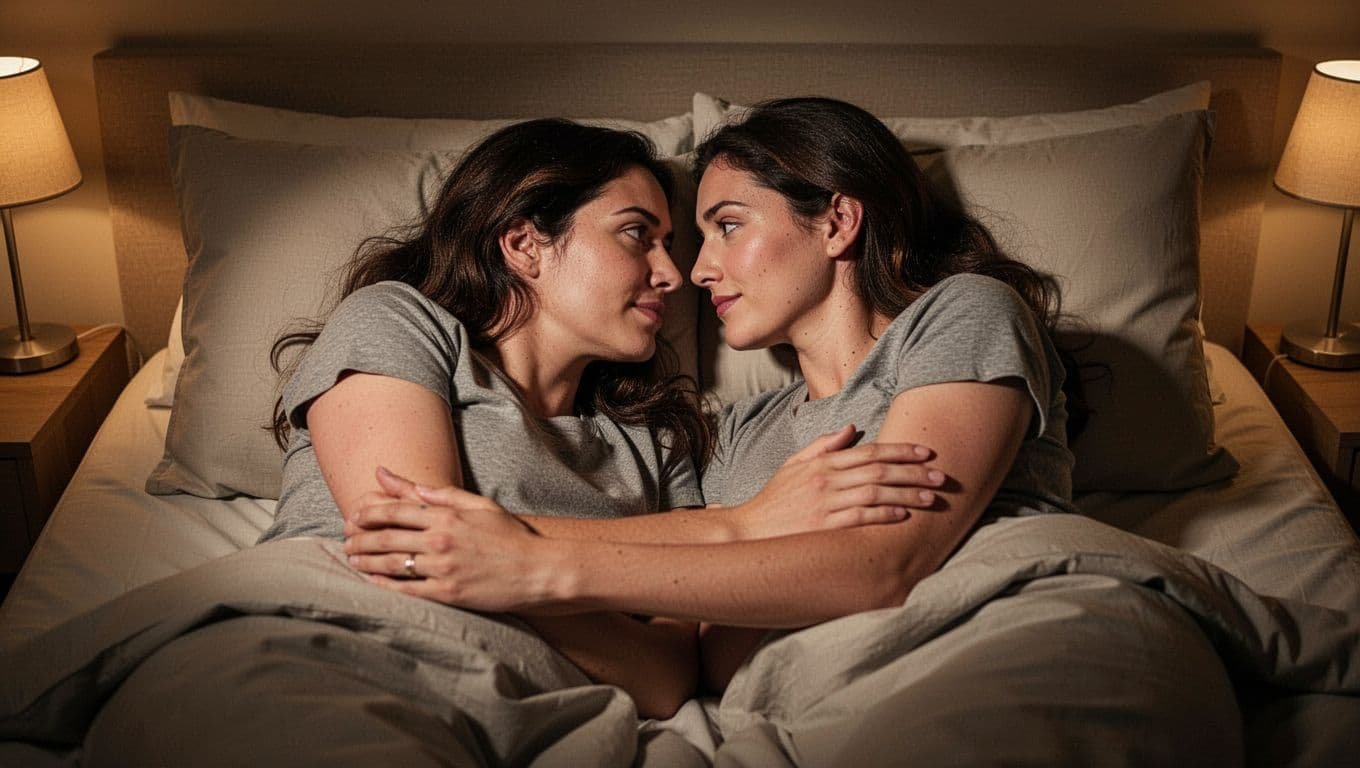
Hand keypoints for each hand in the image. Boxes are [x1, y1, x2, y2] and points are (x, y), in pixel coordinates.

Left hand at [343, 468, 557, 610]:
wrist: (538, 570)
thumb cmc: (510, 536)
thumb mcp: (479, 505)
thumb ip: (441, 493)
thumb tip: (408, 481)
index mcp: (448, 515)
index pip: (397, 510)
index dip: (370, 513)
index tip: (354, 516)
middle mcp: (441, 540)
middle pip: (387, 537)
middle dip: (360, 538)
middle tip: (345, 539)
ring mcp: (443, 568)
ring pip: (392, 564)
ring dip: (367, 561)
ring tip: (352, 559)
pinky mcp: (448, 593)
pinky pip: (407, 590)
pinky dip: (385, 585)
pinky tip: (372, 582)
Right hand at [730, 424, 944, 539]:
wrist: (749, 531)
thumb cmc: (774, 500)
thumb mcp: (794, 465)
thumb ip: (823, 445)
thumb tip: (851, 427)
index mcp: (823, 464)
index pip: (869, 451)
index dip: (900, 451)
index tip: (926, 452)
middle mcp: (826, 480)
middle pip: (878, 470)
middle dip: (913, 472)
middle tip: (941, 476)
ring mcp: (825, 504)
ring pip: (875, 492)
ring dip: (906, 494)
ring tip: (931, 498)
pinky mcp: (824, 528)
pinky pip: (860, 517)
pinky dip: (883, 514)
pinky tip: (903, 514)